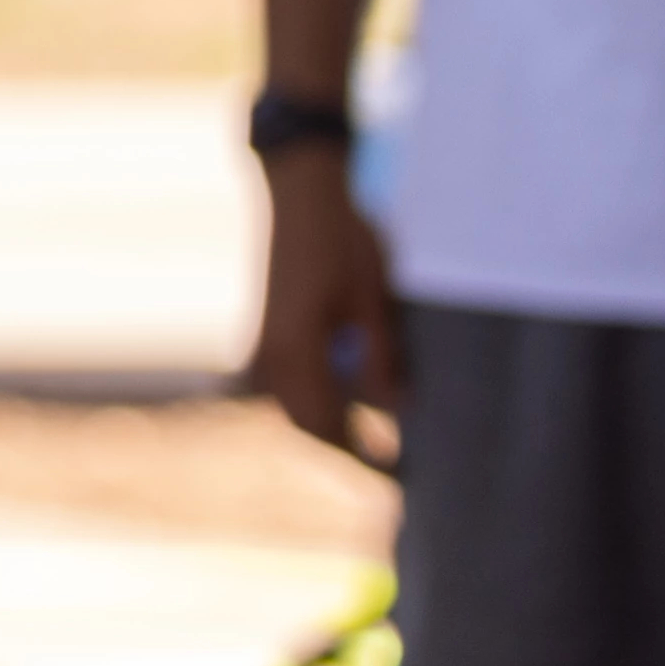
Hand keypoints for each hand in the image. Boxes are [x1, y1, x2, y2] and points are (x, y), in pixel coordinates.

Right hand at [248, 152, 403, 468]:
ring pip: (294, 404)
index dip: (360, 456)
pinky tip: (347, 399)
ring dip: (328, 425)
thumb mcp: (372, 301)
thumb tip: (398, 411)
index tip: (395, 474)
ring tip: (373, 439)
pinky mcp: (270, 328)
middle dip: (343, 449)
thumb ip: (381, 360)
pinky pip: (288, 381)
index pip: (326, 427)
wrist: (301, 191)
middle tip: (389, 466)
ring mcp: (266, 341)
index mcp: (296, 352)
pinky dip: (316, 399)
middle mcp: (273, 354)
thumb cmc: (343, 240)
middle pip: (305, 423)